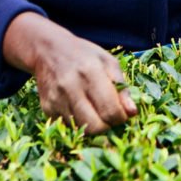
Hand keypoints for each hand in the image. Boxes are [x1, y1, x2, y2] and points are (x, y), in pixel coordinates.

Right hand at [2, 13, 136, 134]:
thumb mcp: (108, 62)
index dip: (121, 118)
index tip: (122, 114)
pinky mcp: (47, 108)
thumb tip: (132, 112)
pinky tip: (81, 110)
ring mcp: (57, 99)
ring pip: (82, 130)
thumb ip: (122, 87)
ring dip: (93, 126)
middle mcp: (71, 87)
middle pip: (95, 126)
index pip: (110, 110)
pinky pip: (68, 127)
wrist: (48, 50)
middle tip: (110, 117)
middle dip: (108, 126)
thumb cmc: (84, 55)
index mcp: (90, 72)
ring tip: (96, 112)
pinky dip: (78, 124)